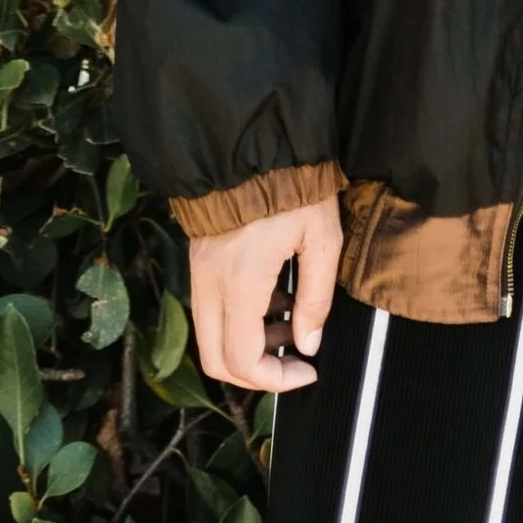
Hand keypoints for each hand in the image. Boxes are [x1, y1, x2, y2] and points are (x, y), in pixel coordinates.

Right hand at [189, 197, 341, 393]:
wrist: (257, 142)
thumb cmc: (295, 185)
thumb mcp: (322, 238)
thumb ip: (316, 298)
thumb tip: (308, 344)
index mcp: (240, 283)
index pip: (244, 361)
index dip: (277, 380)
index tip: (307, 369)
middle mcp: (210, 284)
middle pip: (217, 360)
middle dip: (257, 372)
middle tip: (294, 359)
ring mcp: (200, 272)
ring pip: (212, 336)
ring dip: (250, 343)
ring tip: (292, 319)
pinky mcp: (200, 260)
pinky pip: (212, 308)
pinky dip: (240, 317)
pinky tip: (277, 295)